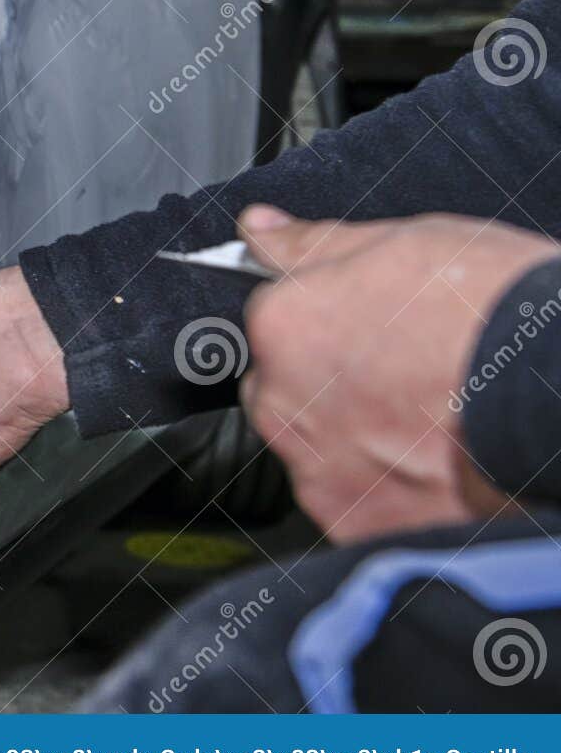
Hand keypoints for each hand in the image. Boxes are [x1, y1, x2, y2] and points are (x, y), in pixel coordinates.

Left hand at [237, 206, 558, 542]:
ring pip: (310, 446)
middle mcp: (281, 401)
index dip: (327, 318)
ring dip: (350, 435)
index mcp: (283, 325)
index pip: (273, 317)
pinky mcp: (352, 523)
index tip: (371, 326)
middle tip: (401, 373)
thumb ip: (314, 244)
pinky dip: (378, 487)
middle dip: (324, 380)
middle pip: (280, 386)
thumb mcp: (405, 242)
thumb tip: (257, 229)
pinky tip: (428, 462)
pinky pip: (347, 501)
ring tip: (425, 419)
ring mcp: (314, 469)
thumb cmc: (496, 313)